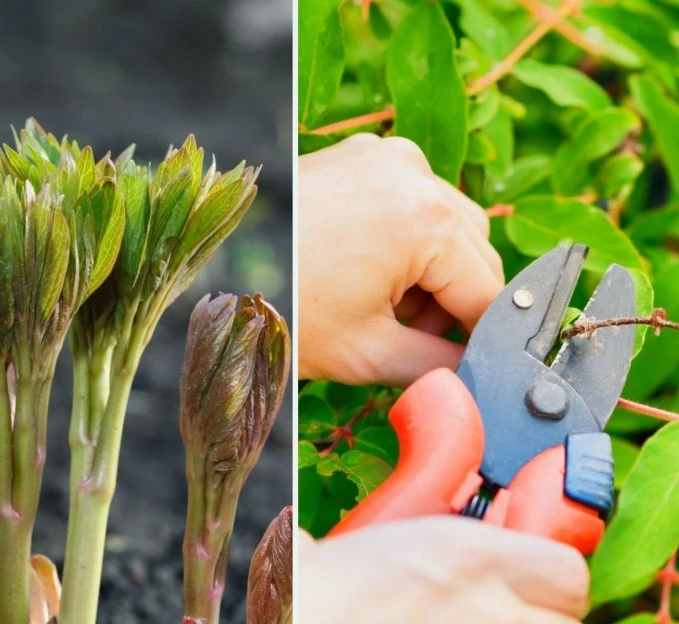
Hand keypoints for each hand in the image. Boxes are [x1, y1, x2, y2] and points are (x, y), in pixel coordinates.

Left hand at [298, 134, 503, 386]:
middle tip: (402, 339)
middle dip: (450, 304)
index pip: (490, 293)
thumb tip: (477, 377)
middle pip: (474, 256)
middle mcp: (416, 173)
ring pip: (450, 229)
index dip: (479, 341)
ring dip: (431, 273)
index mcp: (427, 219)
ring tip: (376, 307)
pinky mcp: (367, 155)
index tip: (466, 369)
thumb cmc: (287, 305)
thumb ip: (439, 368)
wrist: (222, 261)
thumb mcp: (367, 355)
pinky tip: (364, 272)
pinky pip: (415, 203)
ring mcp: (389, 157)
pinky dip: (406, 242)